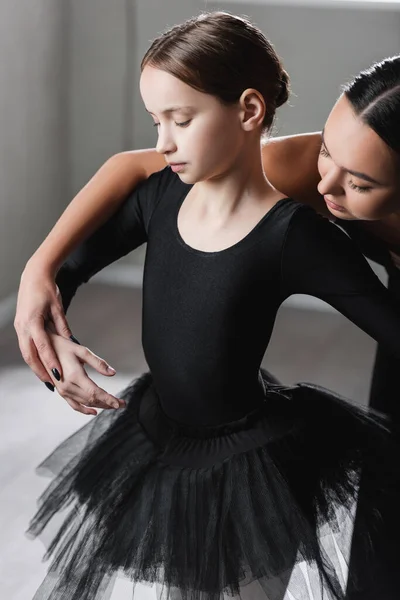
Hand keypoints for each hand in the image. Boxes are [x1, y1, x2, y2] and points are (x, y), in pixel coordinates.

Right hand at [14, 264, 73, 383]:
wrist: (33, 276)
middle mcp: (23, 326)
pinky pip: (25, 346)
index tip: (58, 374)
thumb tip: (73, 343)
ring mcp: (19, 327)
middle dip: (40, 371)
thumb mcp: (58, 308)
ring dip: (35, 367)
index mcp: (33, 321)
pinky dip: (33, 358)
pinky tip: (41, 366)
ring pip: (26, 353)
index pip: (42, 346)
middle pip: (30, 354)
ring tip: (47, 380)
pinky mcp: (19, 326)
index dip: (50, 361)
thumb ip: (63, 327)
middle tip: (52, 384)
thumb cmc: (47, 289)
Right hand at [47, 332, 124, 415]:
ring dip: (99, 406)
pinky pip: (74, 405)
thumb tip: (112, 373)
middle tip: (121, 404)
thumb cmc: (63, 346)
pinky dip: (84, 410)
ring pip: (84, 403)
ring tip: (112, 405)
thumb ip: (99, 363)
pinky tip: (94, 411)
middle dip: (108, 403)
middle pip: (91, 400)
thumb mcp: (82, 351)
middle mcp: (68, 386)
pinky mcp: (60, 391)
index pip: (95, 392)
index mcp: (75, 376)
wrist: (43, 348)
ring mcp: (63, 390)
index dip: (108, 399)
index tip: (119, 403)